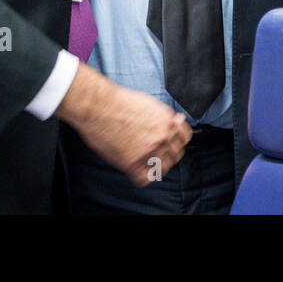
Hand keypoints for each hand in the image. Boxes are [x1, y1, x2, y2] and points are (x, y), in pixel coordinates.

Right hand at [56, 65, 191, 186]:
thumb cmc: (117, 101)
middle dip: (169, 153)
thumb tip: (177, 120)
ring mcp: (148, 151)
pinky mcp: (132, 163)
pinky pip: (145, 179)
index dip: (178, 139)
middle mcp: (161, 136)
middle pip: (176, 153)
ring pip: (163, 168)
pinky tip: (138, 170)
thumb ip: (165, 115)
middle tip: (157, 152)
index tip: (173, 141)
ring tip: (146, 161)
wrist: (97, 106)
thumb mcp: (149, 102)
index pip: (185, 136)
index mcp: (166, 120)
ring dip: (156, 165)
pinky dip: (143, 177)